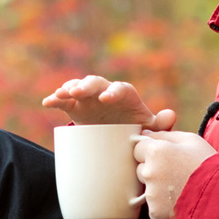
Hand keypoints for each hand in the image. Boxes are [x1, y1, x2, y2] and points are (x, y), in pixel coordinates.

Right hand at [42, 75, 174, 129]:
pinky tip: (47, 102)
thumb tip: (170, 114)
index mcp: (124, 95)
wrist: (117, 136)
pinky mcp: (75, 106)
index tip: (107, 99)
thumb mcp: (148, 128)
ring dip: (69, 88)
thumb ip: (160, 124)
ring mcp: (88, 98)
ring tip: (61, 93)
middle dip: (86, 85)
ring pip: (77, 87)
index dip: (114, 91)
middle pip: (95, 83)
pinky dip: (55, 99)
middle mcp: (104, 92)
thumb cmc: (135, 128)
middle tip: (77, 91)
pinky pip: (63, 100)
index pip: (121, 89)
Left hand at [132, 130, 215, 218]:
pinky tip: (179, 200)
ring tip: (180, 187)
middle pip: (140, 168)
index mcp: (156, 151)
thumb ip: (165, 135)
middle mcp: (149, 172)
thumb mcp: (191, 140)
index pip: (138, 148)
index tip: (167, 157)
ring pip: (147, 188)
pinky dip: (163, 204)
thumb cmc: (208, 164)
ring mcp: (151, 194)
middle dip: (153, 170)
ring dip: (158, 187)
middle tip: (176, 173)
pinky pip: (154, 205)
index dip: (152, 151)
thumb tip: (145, 135)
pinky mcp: (155, 212)